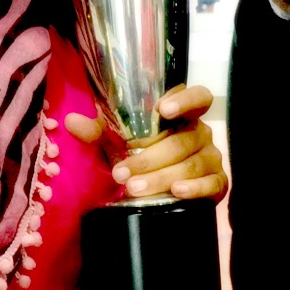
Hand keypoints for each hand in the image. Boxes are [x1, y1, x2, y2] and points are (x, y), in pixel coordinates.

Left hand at [63, 84, 226, 201]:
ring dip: (161, 177)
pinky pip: (212, 184)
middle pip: (182, 141)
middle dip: (149, 158)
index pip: (198, 97)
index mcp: (183, 115)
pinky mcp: (217, 182)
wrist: (157, 188)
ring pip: (190, 165)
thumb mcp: (117, 141)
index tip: (163, 109)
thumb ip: (97, 130)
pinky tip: (176, 193)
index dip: (185, 100)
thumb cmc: (139, 154)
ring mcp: (212, 158)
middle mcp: (201, 133)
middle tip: (122, 172)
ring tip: (134, 188)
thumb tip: (71, 121)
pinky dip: (194, 189)